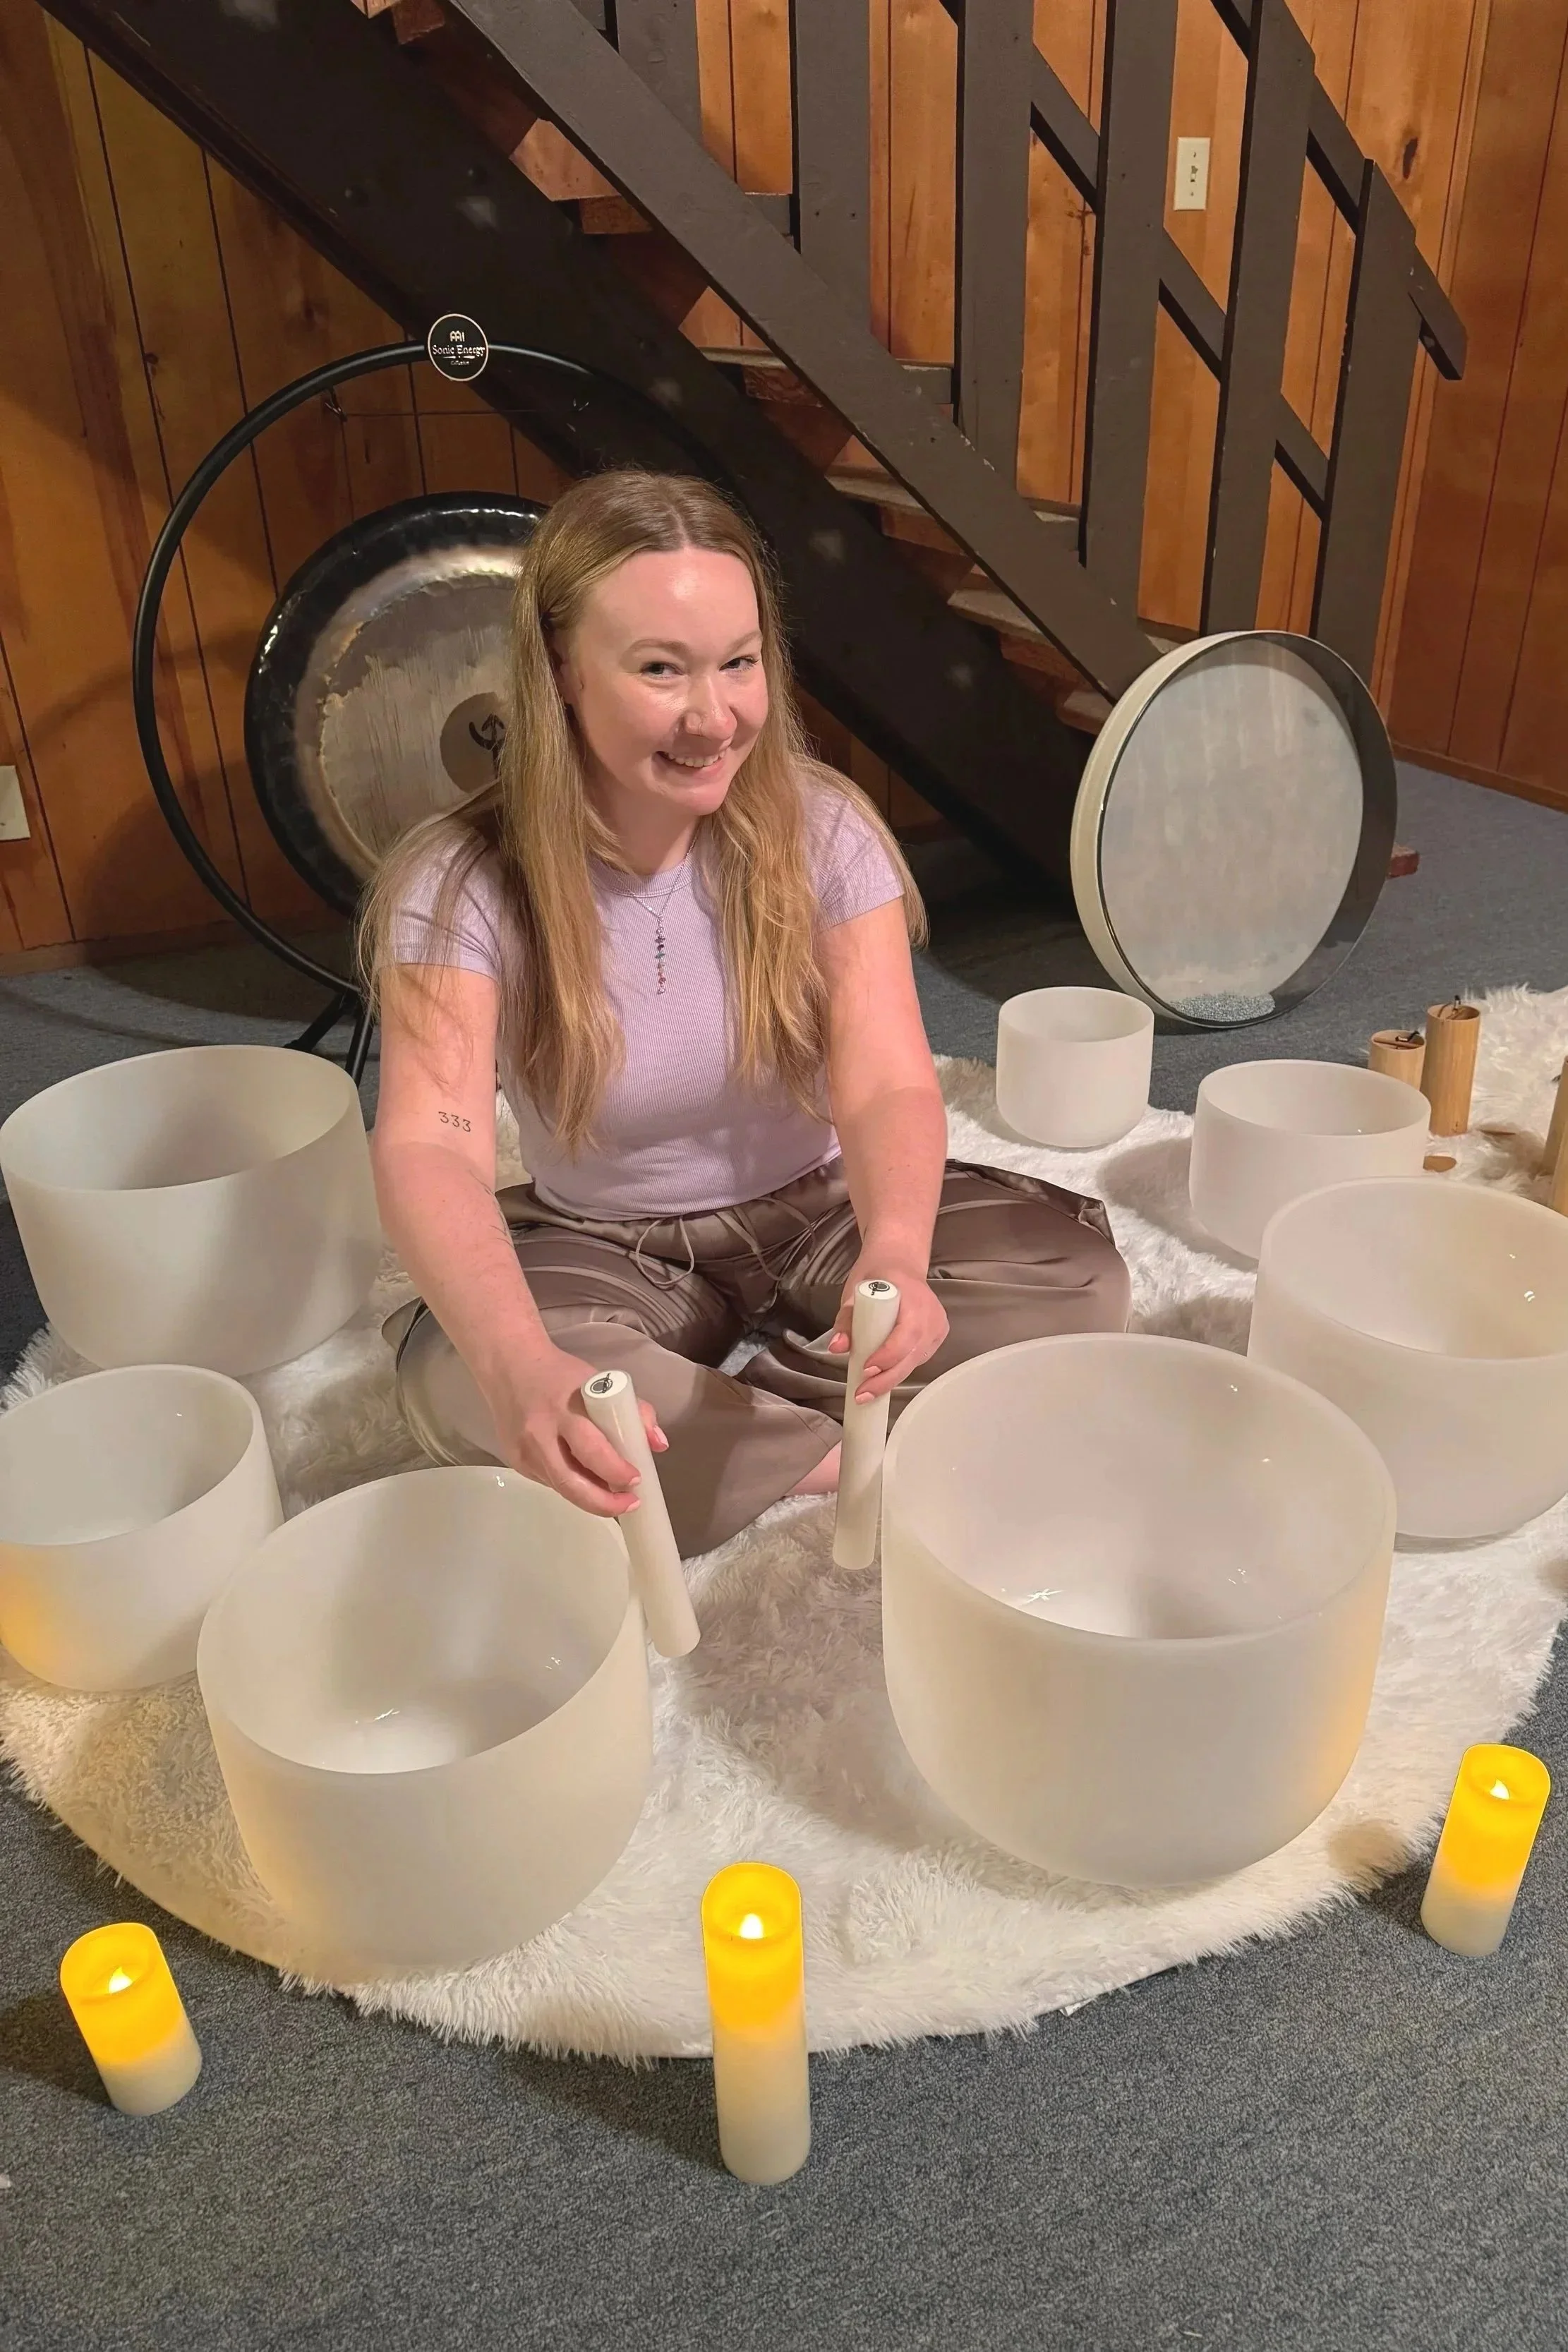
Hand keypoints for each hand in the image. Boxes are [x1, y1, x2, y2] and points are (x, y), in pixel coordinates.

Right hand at [483, 1343, 667, 1518]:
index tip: (636, 1478)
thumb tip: (658, 1445)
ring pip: (561, 1488)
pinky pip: (549, 1482)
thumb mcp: (600, 1381)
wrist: (508, 1366)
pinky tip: (585, 1479)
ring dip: (590, 1498)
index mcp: (563, 1409)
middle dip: (604, 1502)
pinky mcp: (515, 1461)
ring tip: (613, 1496)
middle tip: (629, 1504)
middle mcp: (539, 1434)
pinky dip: (571, 1485)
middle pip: (571, 1482)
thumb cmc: (560, 1374)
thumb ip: (634, 1410)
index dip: (616, 1470)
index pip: (591, 1449)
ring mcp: (523, 1451)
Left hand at [827, 1254, 948, 1401]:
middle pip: (912, 1355)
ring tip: (869, 1390)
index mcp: (913, 1298)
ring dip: (892, 1377)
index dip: (887, 1356)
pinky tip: (885, 1376)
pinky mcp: (939, 1335)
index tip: (865, 1368)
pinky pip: (919, 1358)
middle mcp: (932, 1314)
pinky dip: (902, 1368)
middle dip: (886, 1379)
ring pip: (916, 1360)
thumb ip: (845, 1320)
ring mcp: (938, 1325)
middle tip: (863, 1394)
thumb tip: (837, 1348)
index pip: (905, 1335)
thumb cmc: (876, 1275)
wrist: (899, 1262)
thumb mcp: (854, 1292)